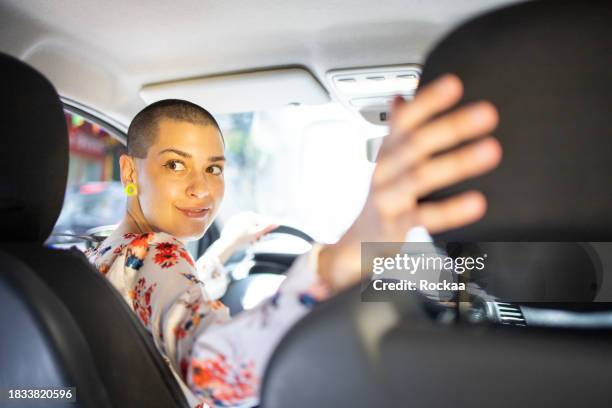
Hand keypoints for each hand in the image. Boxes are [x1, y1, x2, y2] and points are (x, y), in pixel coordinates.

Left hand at [220, 211, 278, 248]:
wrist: (227, 242)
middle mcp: (243, 214)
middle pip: (254, 224)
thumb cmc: (243, 238)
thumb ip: (267, 228)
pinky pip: (240, 228)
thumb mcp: (256, 233)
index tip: (263, 238)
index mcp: (250, 215)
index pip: (261, 222)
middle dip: (257, 233)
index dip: (264, 230)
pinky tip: (243, 240)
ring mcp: (236, 218)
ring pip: (247, 226)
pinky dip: (243, 233)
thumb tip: (277, 223)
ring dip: (251, 234)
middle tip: (256, 241)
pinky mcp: (231, 223)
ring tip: (250, 242)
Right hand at [318, 74, 501, 290]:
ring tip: (489, 150)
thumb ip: (397, 129)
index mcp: (388, 150)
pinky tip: (476, 202)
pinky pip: (424, 217)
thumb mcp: (388, 159)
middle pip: (415, 143)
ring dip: (456, 162)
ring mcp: (390, 197)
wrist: (360, 238)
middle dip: (451, 126)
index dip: (427, 101)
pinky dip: (451, 210)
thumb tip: (402, 97)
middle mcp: (386, 170)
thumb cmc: (384, 194)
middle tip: (487, 113)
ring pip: (420, 176)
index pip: (404, 119)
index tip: (454, 84)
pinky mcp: (397, 226)